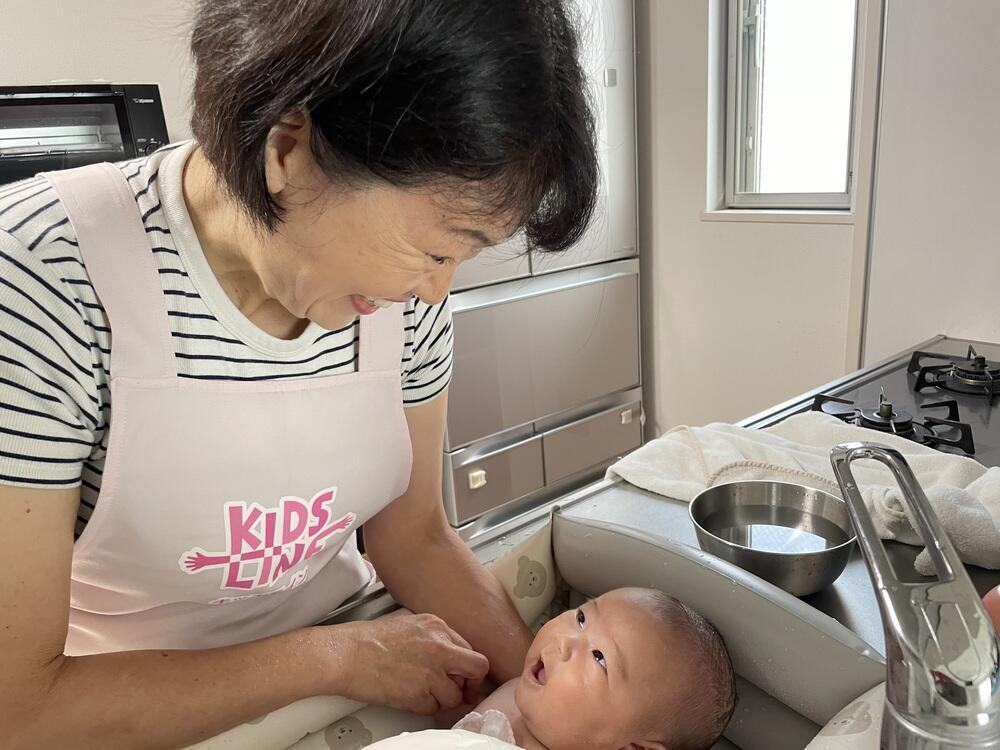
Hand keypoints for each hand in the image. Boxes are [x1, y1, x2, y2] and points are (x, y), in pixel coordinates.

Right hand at [327, 614, 489, 714]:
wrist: (345, 654)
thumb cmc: (367, 640)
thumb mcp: (408, 625)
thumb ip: (433, 639)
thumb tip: (447, 656)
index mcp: (436, 626)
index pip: (470, 650)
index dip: (467, 668)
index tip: (463, 677)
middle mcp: (439, 647)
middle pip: (476, 670)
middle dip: (469, 685)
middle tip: (460, 692)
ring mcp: (430, 671)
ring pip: (454, 695)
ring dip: (442, 699)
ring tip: (423, 693)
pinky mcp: (418, 694)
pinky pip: (433, 708)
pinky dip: (424, 707)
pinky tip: (409, 697)